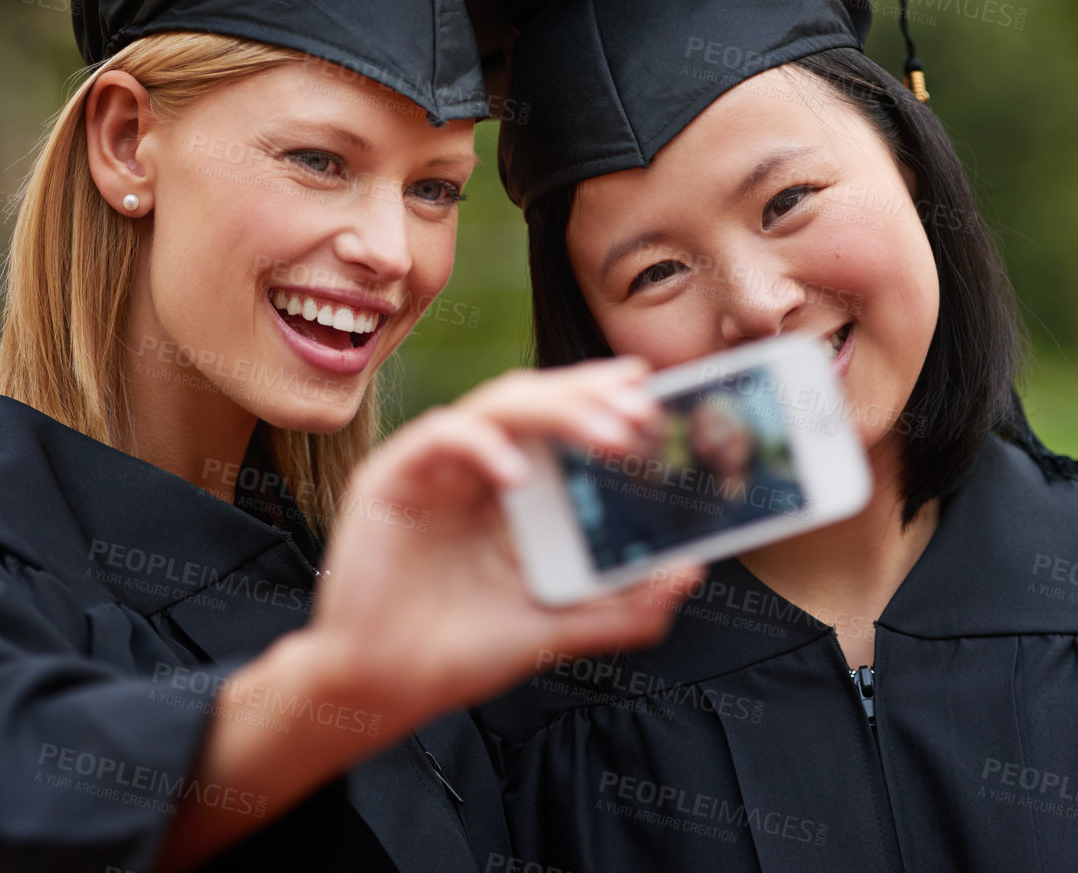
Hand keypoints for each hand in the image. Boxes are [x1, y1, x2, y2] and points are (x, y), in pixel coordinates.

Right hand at [305, 356, 703, 735]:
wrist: (385, 688)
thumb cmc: (465, 651)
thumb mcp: (561, 628)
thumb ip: (627, 608)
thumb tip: (692, 572)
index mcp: (518, 489)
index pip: (565, 420)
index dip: (605, 396)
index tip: (653, 390)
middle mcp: (481, 467)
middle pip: (539, 400)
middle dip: (594, 397)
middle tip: (643, 413)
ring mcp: (437, 467)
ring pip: (500, 404)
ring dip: (559, 410)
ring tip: (609, 435)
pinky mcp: (394, 477)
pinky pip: (443, 436)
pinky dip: (485, 446)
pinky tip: (518, 475)